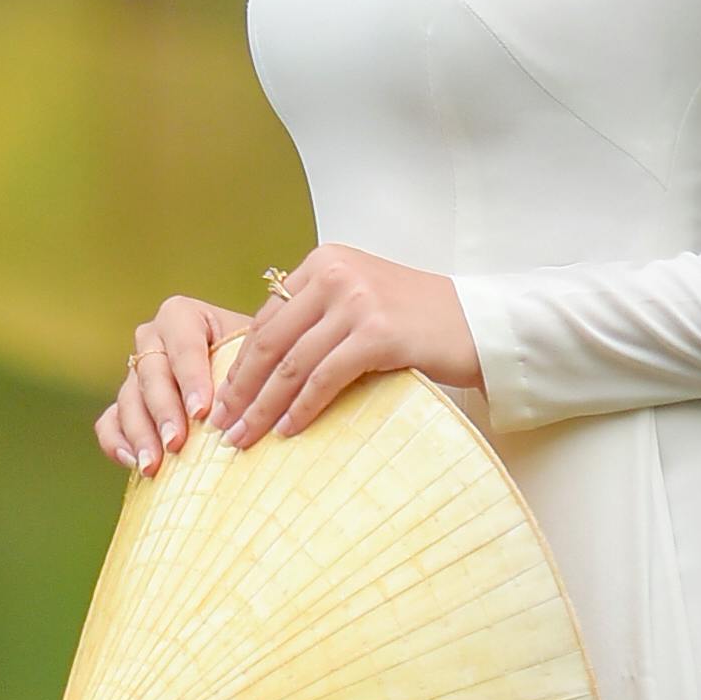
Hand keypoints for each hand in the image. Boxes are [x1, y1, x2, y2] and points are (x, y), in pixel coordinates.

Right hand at [99, 291, 244, 471]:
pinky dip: (117, 443)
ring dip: (140, 434)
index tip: (201, 411)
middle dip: (164, 411)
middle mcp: (152, 338)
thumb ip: (248, 367)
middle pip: (151, 373)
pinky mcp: (125, 404)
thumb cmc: (255, 364)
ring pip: (129, 400)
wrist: (244, 380)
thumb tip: (251, 398)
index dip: (191, 378)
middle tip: (176, 443)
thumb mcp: (255, 355)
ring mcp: (134, 372)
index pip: (183, 344)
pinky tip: (134, 464)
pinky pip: (109, 422)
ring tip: (153, 465)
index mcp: (183, 316)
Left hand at [215, 244, 484, 447]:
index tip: (222, 399)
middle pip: (270, 341)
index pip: (267, 319)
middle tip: (221, 427)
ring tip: (244, 438)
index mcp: (324, 261)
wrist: (478, 323)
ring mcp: (357, 301)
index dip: (239, 364)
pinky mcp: (377, 333)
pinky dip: (301, 407)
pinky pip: (324, 378)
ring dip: (262, 406)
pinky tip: (287, 430)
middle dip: (241, 389)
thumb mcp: (360, 300)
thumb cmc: (418, 320)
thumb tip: (258, 363)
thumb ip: (315, 314)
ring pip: (291, 363)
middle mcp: (335, 273)